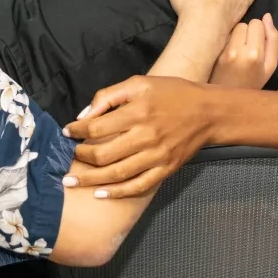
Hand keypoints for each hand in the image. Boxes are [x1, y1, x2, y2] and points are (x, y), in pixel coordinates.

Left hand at [63, 74, 219, 198]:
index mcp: (138, 112)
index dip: (76, 132)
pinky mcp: (165, 169)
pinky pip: (138, 186)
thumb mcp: (140, 83)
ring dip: (91, 179)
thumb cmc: (172, 93)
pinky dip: (117, 193)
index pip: (97, 128)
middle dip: (80, 158)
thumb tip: (84, 115)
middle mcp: (146, 136)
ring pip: (117, 174)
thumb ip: (109, 96)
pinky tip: (100, 194)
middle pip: (103, 155)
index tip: (68, 132)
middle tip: (69, 157)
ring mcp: (157, 156)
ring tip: (72, 181)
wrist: (209, 112)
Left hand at [208, 14, 277, 88]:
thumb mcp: (271, 66)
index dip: (260, 32)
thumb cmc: (253, 84)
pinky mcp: (213, 54)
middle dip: (249, 33)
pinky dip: (227, 42)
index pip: (257, 23)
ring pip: (233, 29)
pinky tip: (228, 54)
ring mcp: (222, 52)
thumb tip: (267, 16)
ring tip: (239, 52)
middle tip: (249, 49)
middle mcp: (237, 50)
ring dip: (237, 36)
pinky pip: (222, 37)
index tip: (260, 45)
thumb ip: (273, 40)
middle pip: (244, 24)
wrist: (228, 102)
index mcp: (255, 54)